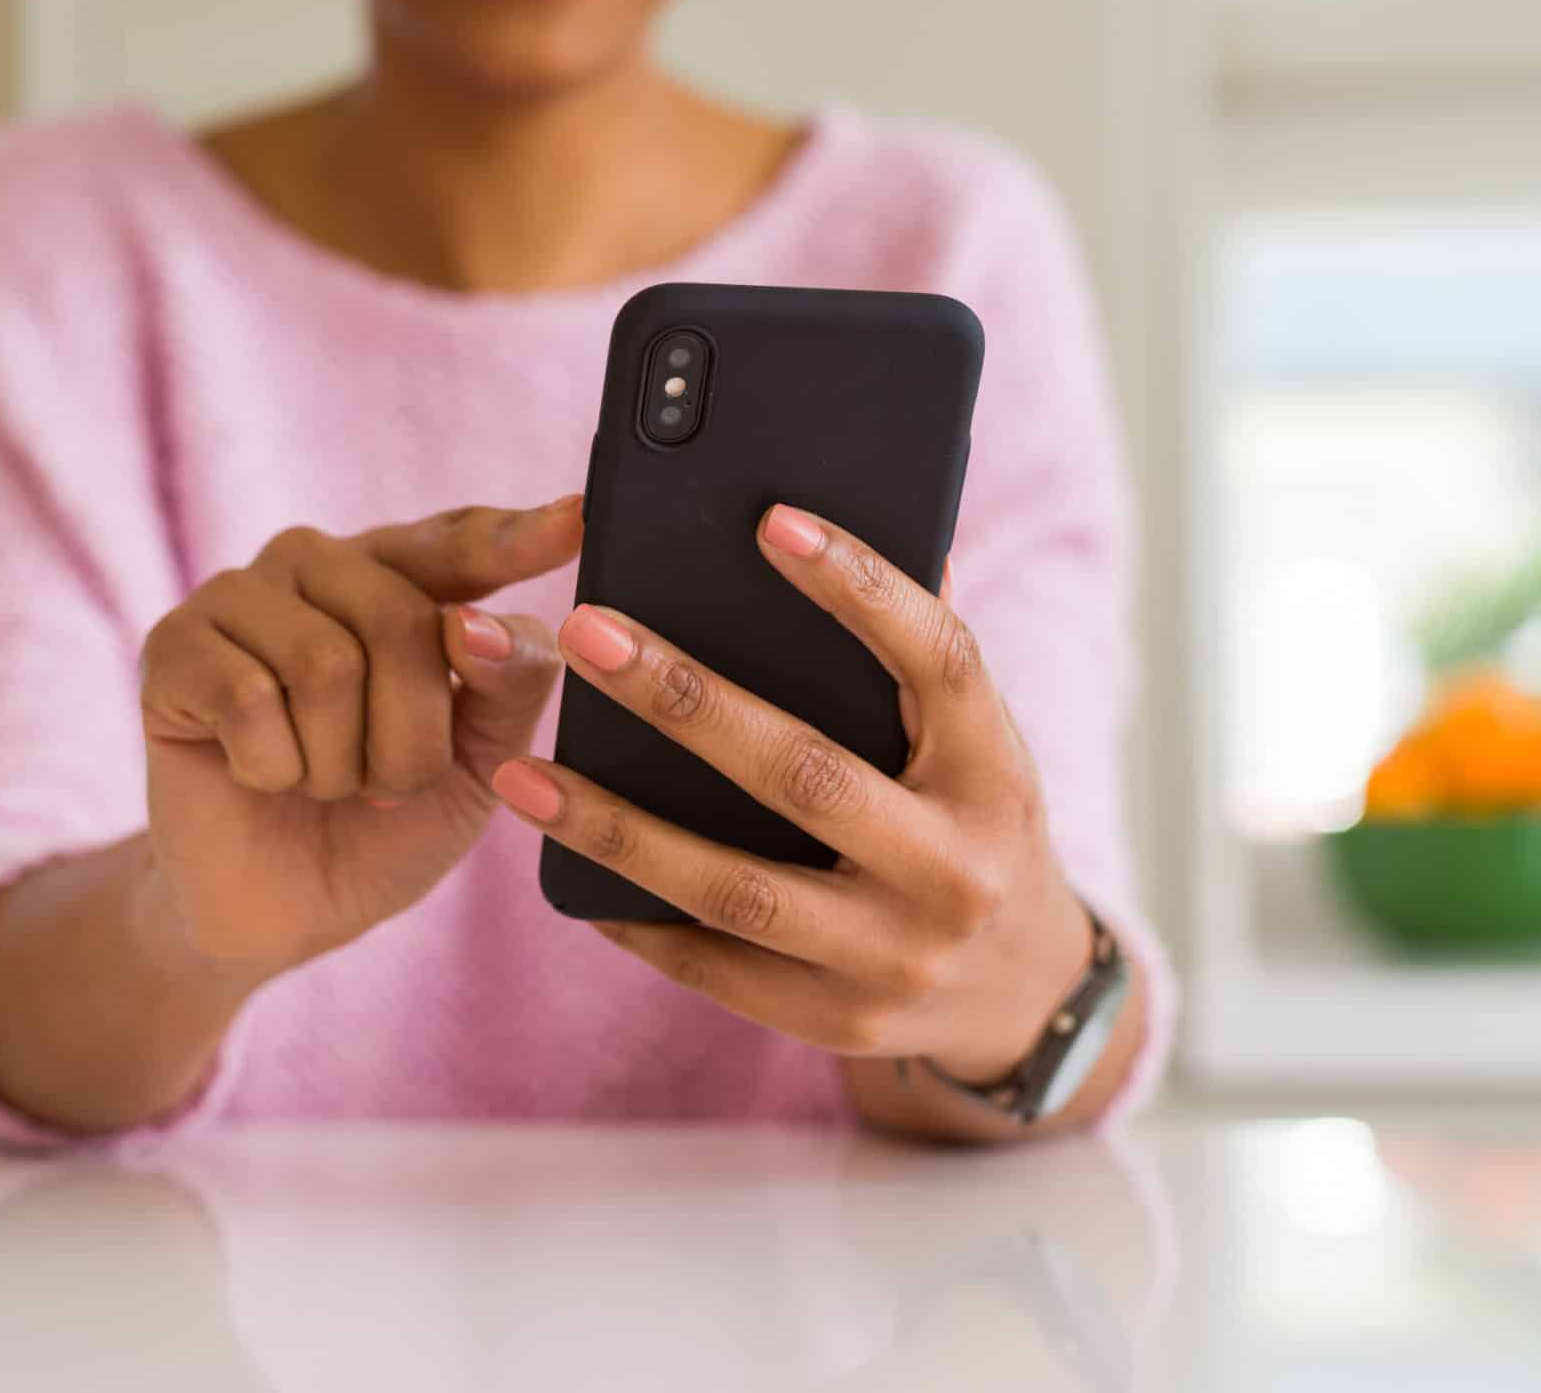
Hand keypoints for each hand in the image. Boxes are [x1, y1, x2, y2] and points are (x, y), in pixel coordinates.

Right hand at [139, 496, 580, 974]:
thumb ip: (507, 684)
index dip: (514, 534)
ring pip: (327, 663)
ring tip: (320, 782)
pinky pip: (250, 699)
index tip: (575, 518)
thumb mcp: (480, 763)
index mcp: (403, 578)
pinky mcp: (173, 645)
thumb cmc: (385, 825)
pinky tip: (256, 777)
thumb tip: (473, 623)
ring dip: (339, 764)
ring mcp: (239, 594)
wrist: (281, 911)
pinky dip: (272, 769)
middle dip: (410, 741)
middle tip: (381, 787)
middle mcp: (321, 563)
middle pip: (402, 622)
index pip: (462, 540)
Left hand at [487, 502, 1092, 1088]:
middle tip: (585, 629)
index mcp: (997, 773)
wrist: (1020, 996)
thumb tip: (844, 519)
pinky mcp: (836, 1021)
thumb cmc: (971, 823)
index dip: (861, 588)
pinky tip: (565, 863)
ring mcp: (894, 958)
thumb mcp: (977, 744)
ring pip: (734, 888)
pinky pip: (715, 967)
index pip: (941, 660)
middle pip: (805, 774)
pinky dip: (636, 913)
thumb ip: (916, 652)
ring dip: (616, 828)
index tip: (770, 520)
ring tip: (520, 774)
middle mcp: (953, 869)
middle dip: (684, 700)